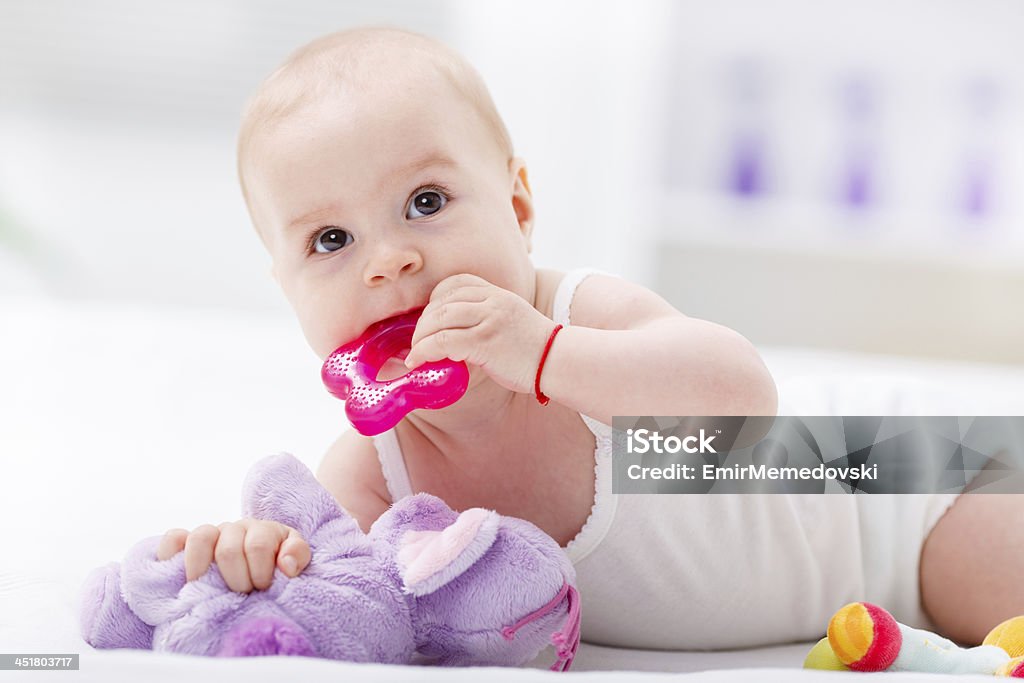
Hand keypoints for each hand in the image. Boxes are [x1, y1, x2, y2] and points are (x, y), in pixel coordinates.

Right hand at [155, 519, 310, 592]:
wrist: (259, 564)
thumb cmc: (276, 566)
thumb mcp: (295, 559)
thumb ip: (297, 555)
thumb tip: (285, 564)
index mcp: (262, 530)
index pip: (259, 545)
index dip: (261, 571)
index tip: (263, 588)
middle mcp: (235, 528)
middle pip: (228, 548)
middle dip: (237, 578)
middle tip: (241, 594)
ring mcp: (210, 534)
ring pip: (200, 537)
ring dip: (204, 568)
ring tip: (207, 589)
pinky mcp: (186, 544)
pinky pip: (173, 538)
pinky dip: (172, 552)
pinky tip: (178, 570)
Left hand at [404, 273, 558, 394]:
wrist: (559, 361)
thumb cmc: (534, 350)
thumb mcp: (510, 322)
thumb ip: (485, 320)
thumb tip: (452, 340)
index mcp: (497, 293)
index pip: (454, 284)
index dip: (433, 302)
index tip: (428, 322)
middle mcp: (491, 301)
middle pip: (441, 302)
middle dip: (422, 324)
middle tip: (416, 343)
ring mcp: (488, 319)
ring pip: (437, 320)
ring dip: (419, 339)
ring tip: (415, 354)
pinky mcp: (484, 341)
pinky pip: (443, 342)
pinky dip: (424, 352)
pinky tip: (418, 362)